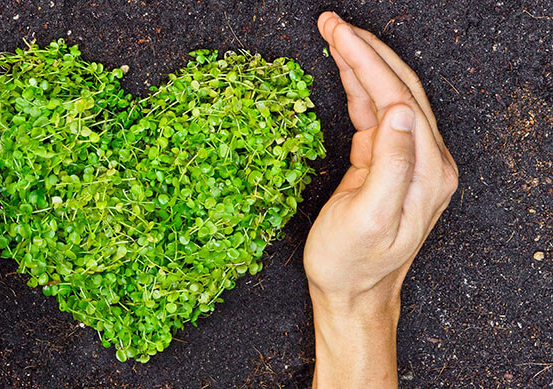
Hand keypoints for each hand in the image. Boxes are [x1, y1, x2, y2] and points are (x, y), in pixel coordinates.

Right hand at [304, 12, 457, 387]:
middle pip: (399, 87)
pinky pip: (376, 113)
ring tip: (332, 35)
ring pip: (388, 95)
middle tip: (329, 23)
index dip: (366, 60)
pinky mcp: (387, 164)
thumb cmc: (352, 263)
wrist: (353, 294)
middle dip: (364, 49)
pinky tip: (344, 70)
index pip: (397, 97)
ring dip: (361, 62)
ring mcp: (409, 161)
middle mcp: (426, 160)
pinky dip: (359, 86)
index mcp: (425, 171)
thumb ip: (389, 165)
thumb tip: (397, 112)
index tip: (335, 33)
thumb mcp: (368, 220)